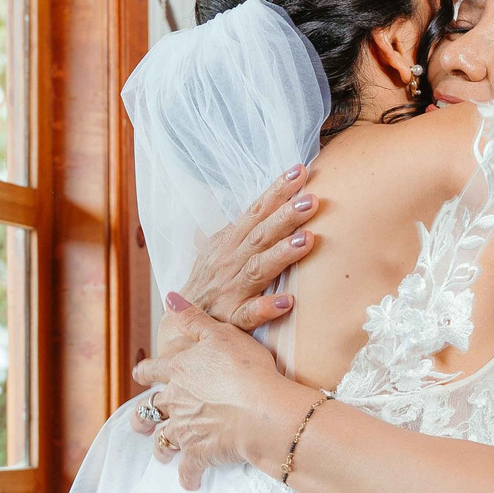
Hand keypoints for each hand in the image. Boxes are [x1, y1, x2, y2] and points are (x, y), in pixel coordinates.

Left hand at [133, 301, 316, 490]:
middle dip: (143, 416)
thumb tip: (171, 299)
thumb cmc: (245, 369)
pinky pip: (188, 469)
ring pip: (163, 440)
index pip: (154, 369)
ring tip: (160, 453)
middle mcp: (175, 401)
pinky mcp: (199, 453)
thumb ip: (194, 319)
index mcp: (178, 371)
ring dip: (160, 447)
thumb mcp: (222, 333)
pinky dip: (188, 476)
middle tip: (138, 421)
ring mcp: (185, 429)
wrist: (261, 411)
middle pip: (150, 409)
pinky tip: (188, 483)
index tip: (140, 373)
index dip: (146, 370)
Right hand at [177, 162, 321, 331]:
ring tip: (308, 240)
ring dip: (282, 254)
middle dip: (285, 217)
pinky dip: (267, 307)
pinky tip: (288, 301)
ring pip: (258, 268)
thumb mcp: (219, 248)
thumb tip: (269, 200)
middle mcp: (230, 261)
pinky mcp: (232, 318)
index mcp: (229, 242)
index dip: (277, 191)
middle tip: (311, 201)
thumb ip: (244, 228)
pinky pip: (249, 314)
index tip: (300, 171)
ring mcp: (231, 290)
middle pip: (260, 235)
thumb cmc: (209, 280)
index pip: (256, 211)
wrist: (182, 321)